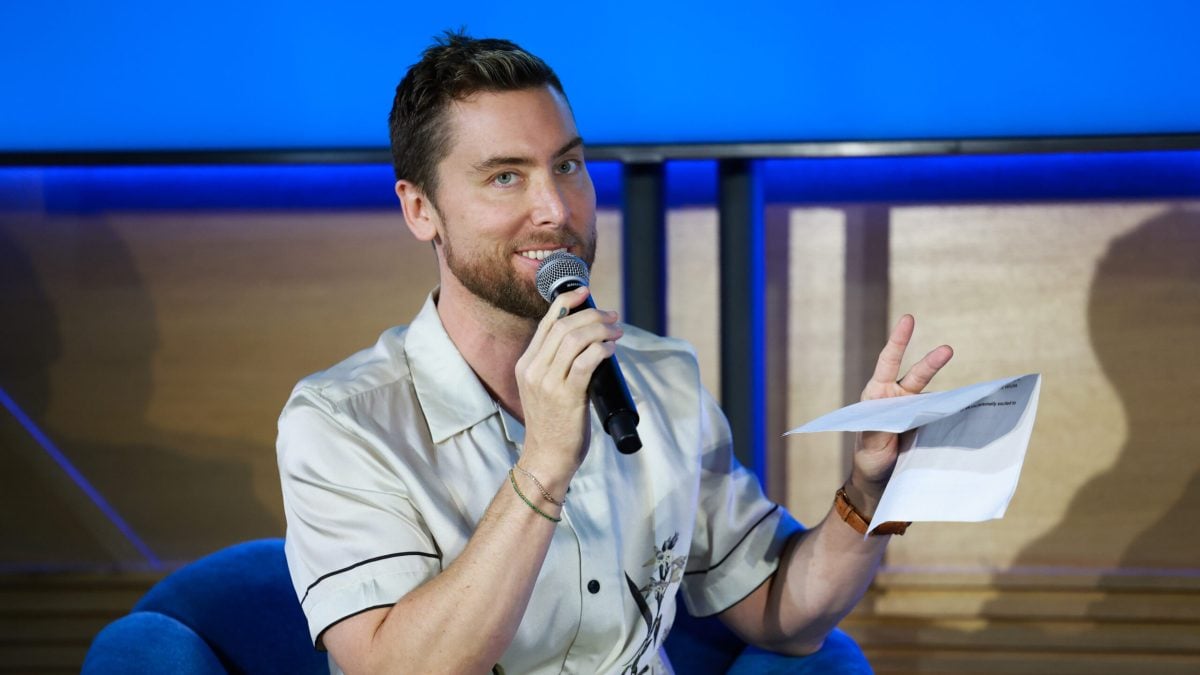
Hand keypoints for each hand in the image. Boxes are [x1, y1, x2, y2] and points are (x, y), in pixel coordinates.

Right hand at [514, 286, 621, 481]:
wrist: (546, 457)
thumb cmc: (552, 424)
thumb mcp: (544, 388)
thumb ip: (555, 364)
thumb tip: (586, 338)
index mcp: (526, 364)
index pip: (547, 322)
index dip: (567, 301)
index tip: (586, 292)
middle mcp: (533, 370)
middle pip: (563, 326)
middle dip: (592, 315)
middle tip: (613, 317)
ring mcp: (548, 383)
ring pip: (575, 339)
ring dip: (601, 330)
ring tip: (617, 332)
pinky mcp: (566, 396)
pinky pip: (586, 361)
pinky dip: (602, 349)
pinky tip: (612, 349)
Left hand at [850, 315, 952, 502]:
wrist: (880, 484)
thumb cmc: (870, 459)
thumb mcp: (869, 444)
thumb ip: (879, 429)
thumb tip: (894, 416)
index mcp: (878, 396)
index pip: (888, 362)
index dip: (898, 341)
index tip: (909, 319)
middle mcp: (899, 399)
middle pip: (918, 375)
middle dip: (932, 362)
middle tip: (948, 350)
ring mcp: (916, 412)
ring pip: (936, 396)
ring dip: (952, 394)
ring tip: (969, 395)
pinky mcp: (930, 427)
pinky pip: (945, 416)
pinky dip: (958, 413)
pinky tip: (974, 411)